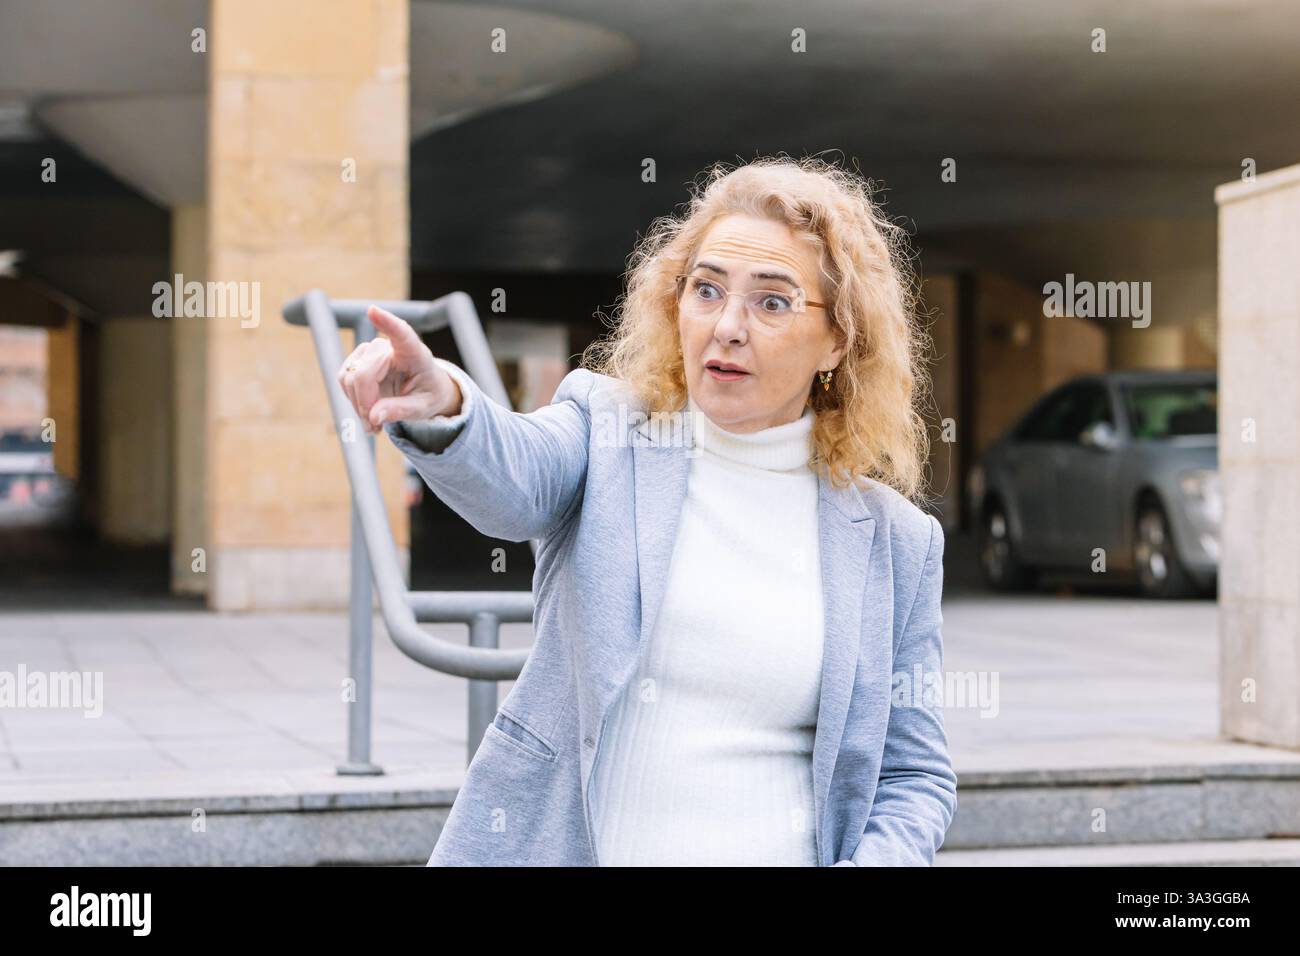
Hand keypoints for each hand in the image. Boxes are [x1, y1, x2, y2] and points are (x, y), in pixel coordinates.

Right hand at [337, 305, 461, 432]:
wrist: (424, 390)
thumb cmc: (428, 394)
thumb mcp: (423, 407)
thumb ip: (401, 410)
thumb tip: (373, 417)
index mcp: (414, 352)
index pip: (401, 334)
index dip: (386, 323)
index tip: (373, 311)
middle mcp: (388, 346)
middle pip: (363, 374)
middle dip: (365, 405)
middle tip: (375, 427)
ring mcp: (369, 351)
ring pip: (349, 379)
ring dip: (358, 406)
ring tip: (375, 424)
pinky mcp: (357, 360)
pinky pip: (344, 381)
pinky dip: (353, 401)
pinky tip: (368, 413)